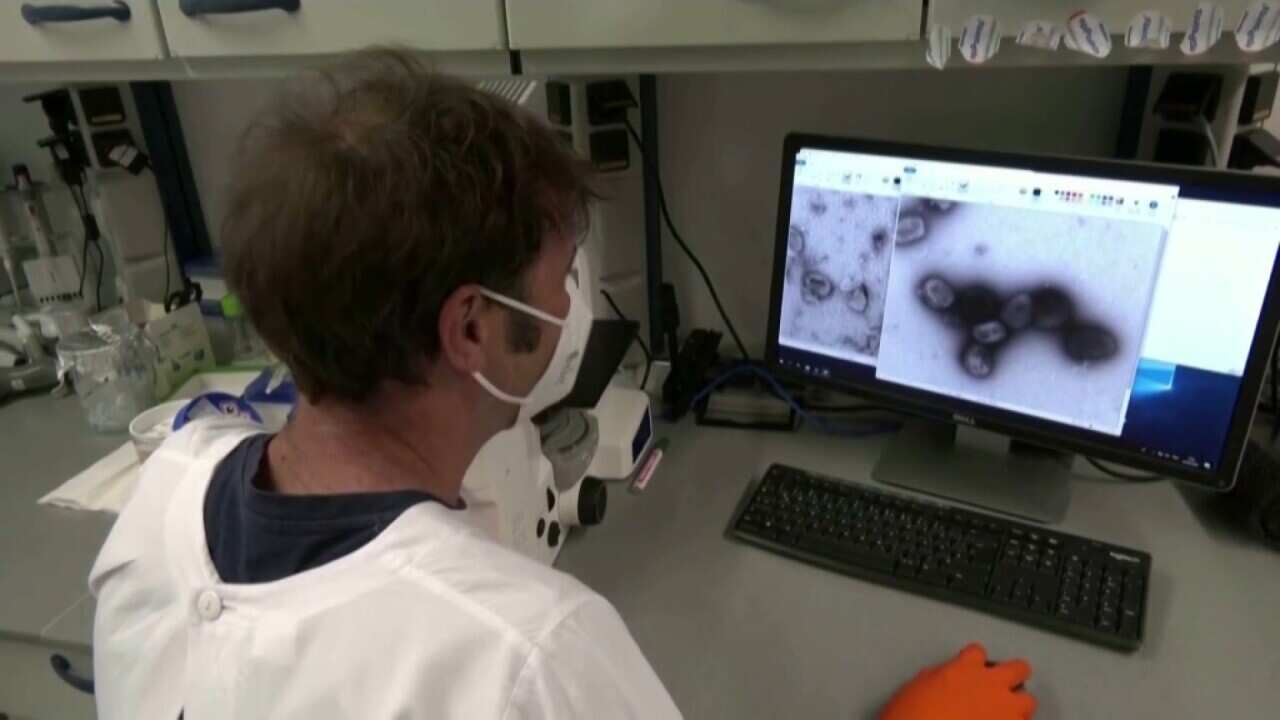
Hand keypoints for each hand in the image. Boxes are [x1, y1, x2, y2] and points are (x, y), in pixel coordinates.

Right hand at [879, 643, 1035, 719]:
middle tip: (1004, 686)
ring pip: (1029, 701)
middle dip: (1014, 675)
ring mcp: (1004, 711)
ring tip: (1006, 715)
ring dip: (1019, 706)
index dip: (974, 661)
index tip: (971, 669)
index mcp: (965, 669)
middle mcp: (990, 685)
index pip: (978, 652)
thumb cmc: (911, 716)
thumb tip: (945, 680)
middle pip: (1018, 668)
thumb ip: (939, 678)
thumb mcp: (917, 687)